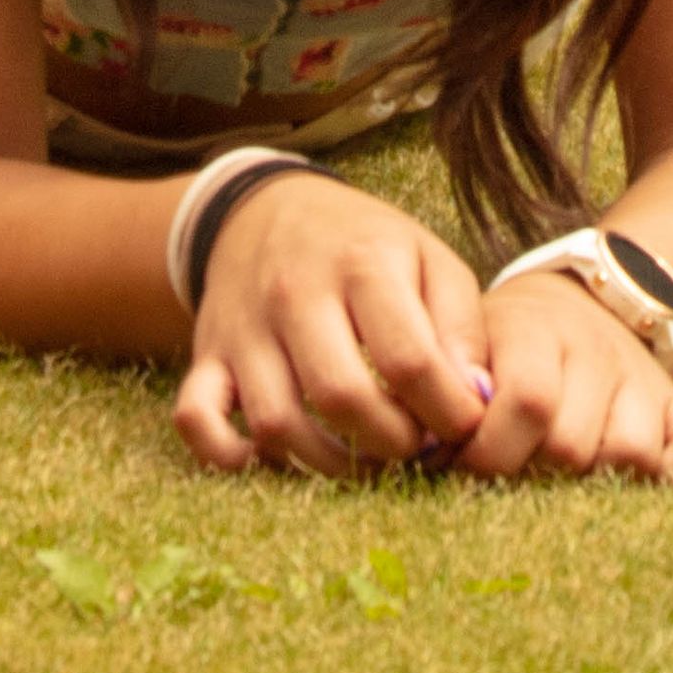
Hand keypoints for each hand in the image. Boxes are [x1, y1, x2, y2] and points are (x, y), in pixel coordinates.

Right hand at [166, 173, 481, 476]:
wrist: (267, 211)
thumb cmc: (366, 247)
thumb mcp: (429, 259)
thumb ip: (462, 327)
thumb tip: (477, 399)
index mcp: (361, 265)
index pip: (408, 359)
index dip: (447, 410)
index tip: (464, 424)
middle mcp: (294, 295)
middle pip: (341, 397)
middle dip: (392, 442)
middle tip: (416, 445)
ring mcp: (244, 328)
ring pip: (276, 422)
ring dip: (330, 462)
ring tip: (367, 455)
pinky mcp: (207, 356)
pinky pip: (195, 418)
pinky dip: (226, 454)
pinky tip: (273, 460)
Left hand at [448, 264, 672, 486]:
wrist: (572, 304)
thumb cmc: (500, 347)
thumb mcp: (467, 349)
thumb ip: (449, 392)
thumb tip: (428, 449)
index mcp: (536, 332)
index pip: (528, 401)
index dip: (489, 450)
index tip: (460, 464)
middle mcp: (597, 352)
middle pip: (573, 444)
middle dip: (529, 476)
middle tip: (506, 475)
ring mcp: (643, 380)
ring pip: (631, 456)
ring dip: (589, 484)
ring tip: (557, 482)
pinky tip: (634, 488)